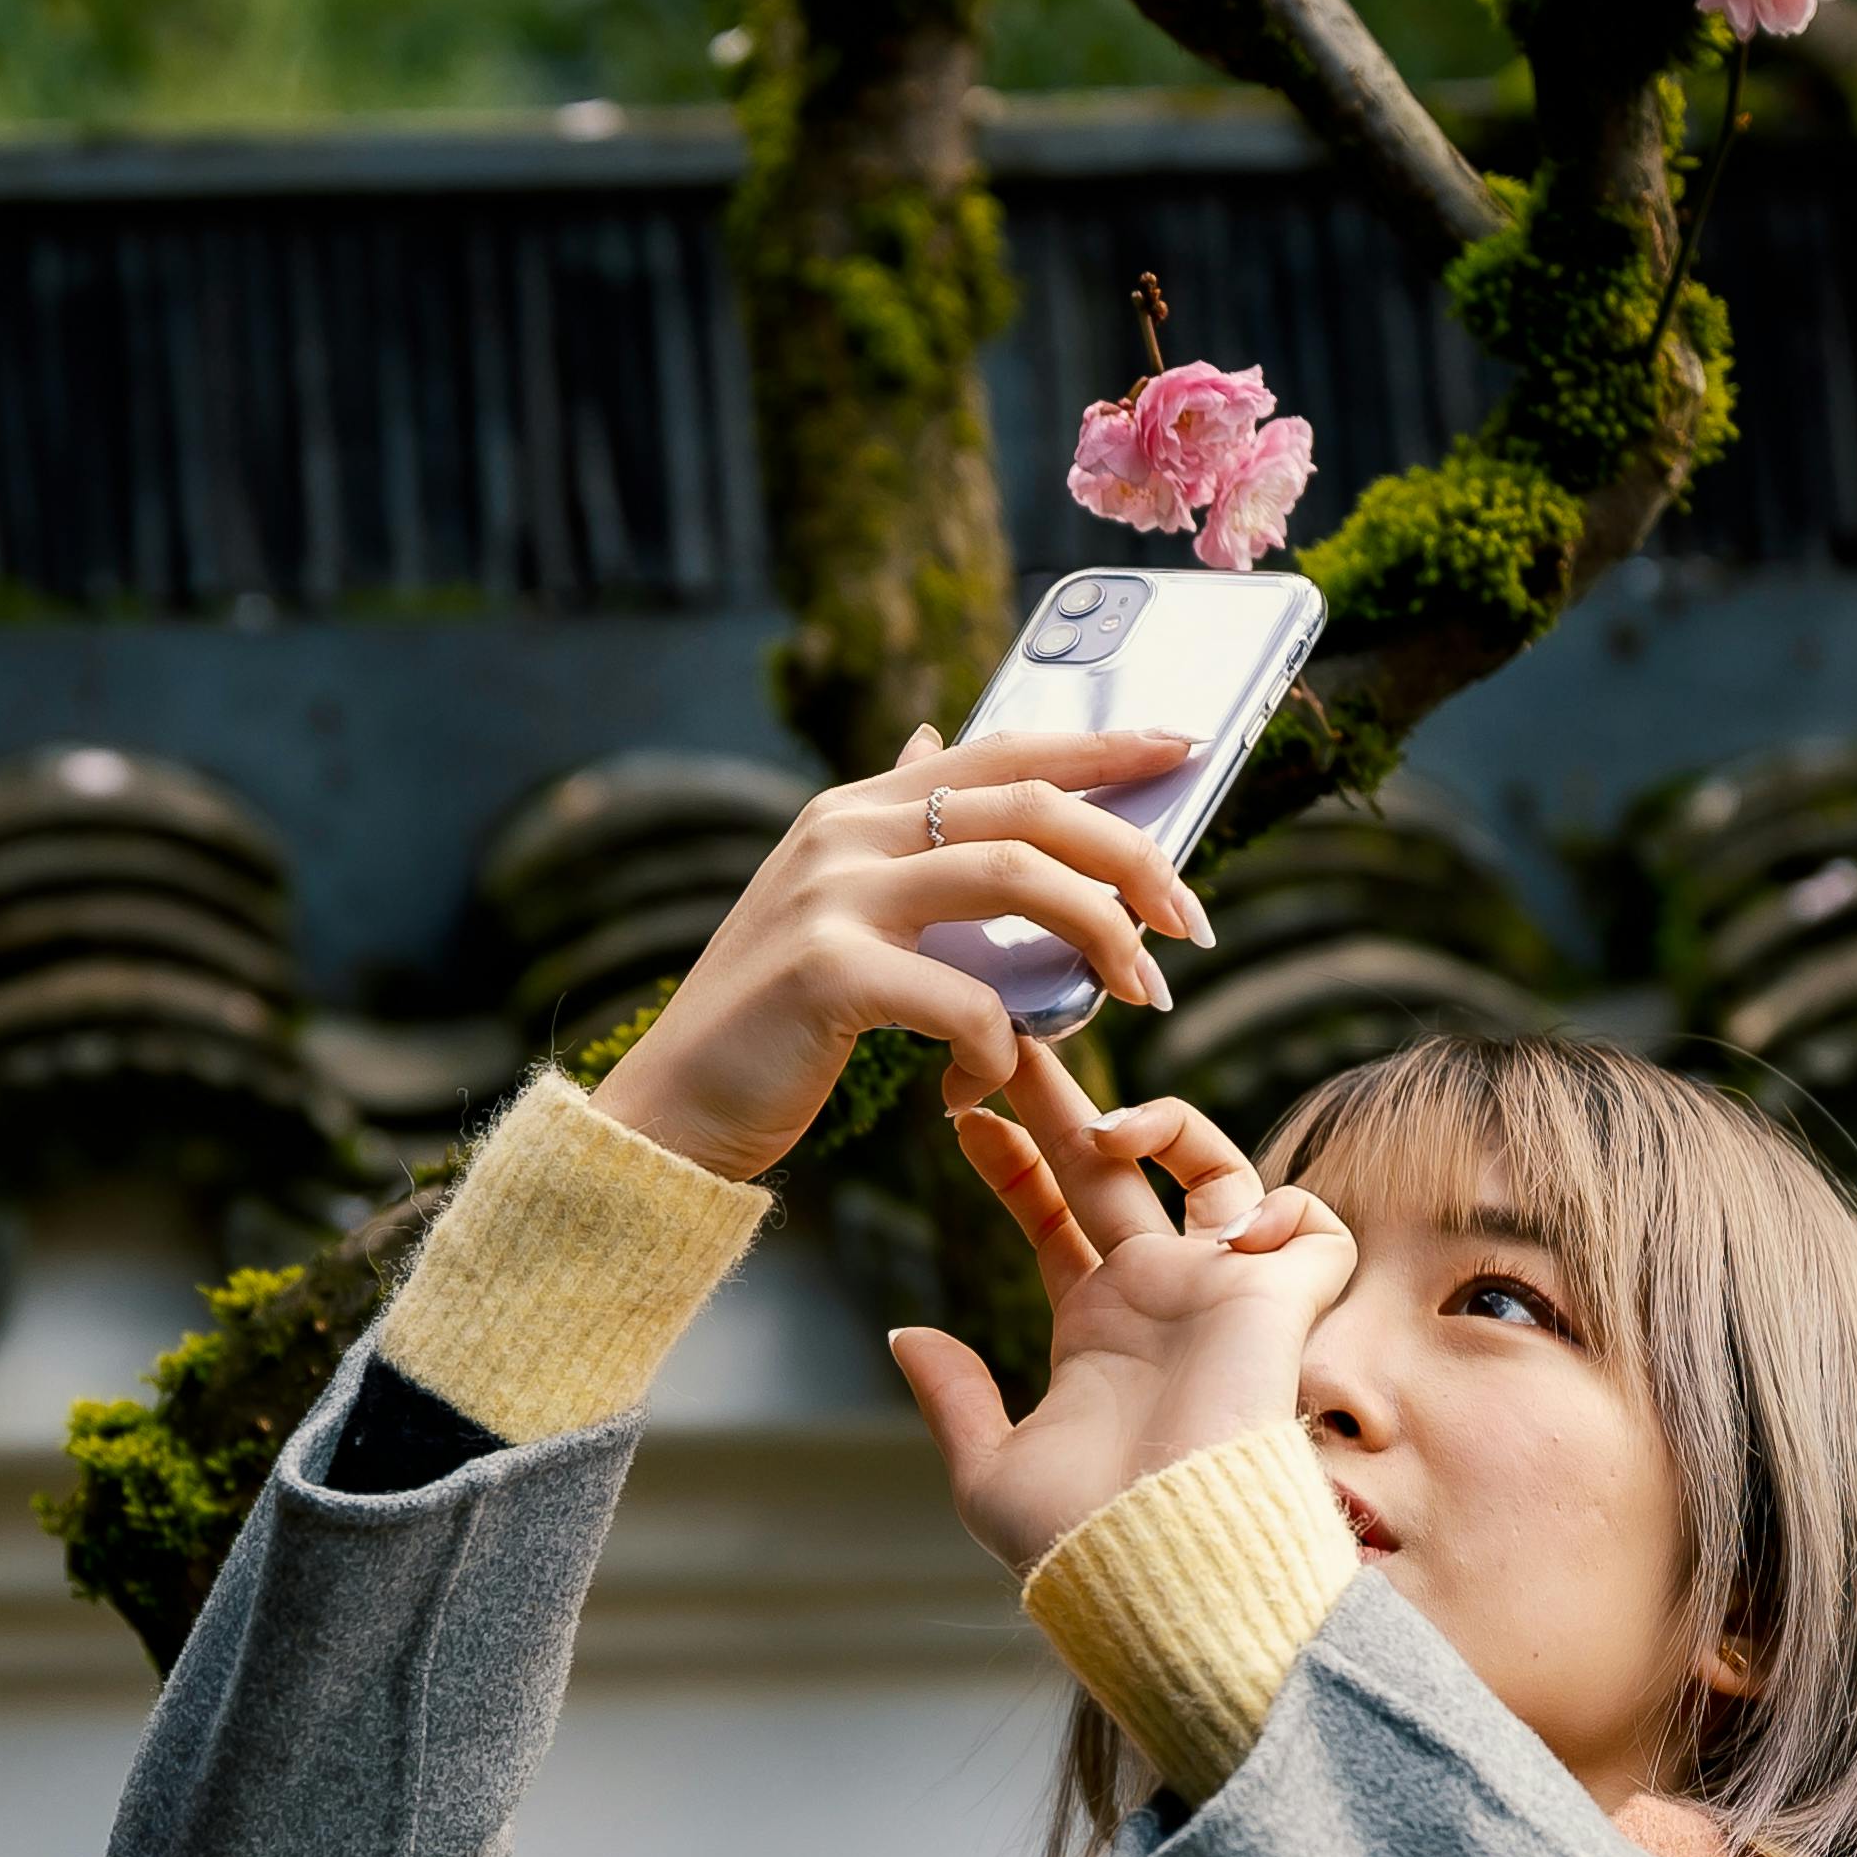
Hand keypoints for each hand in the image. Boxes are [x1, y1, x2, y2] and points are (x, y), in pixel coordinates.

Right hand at [590, 722, 1211, 1183]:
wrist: (668, 1112)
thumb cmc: (770, 1028)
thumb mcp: (830, 906)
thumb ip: (892, 833)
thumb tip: (934, 744)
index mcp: (859, 810)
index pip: (1004, 751)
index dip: (1102, 746)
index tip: (1184, 749)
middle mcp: (846, 832)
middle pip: (1029, 807)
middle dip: (1131, 857)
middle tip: (1188, 923)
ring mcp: (833, 897)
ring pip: (1012, 878)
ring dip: (1097, 935)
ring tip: (1140, 991)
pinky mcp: (825, 974)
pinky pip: (963, 998)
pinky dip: (999, 1044)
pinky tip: (988, 1081)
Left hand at [889, 1043, 1357, 1573]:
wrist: (1162, 1562)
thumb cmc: (1079, 1537)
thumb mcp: (988, 1470)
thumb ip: (953, 1398)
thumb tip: (905, 1335)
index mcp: (1096, 1327)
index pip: (1055, 1218)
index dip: (1013, 1163)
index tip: (962, 1117)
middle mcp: (1161, 1299)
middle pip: (1114, 1169)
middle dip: (1064, 1101)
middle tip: (1011, 1040)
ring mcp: (1223, 1294)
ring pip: (1215, 1168)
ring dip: (1165, 1124)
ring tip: (1104, 1131)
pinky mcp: (1283, 1303)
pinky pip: (1313, 1225)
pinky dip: (1283, 1205)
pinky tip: (1226, 1229)